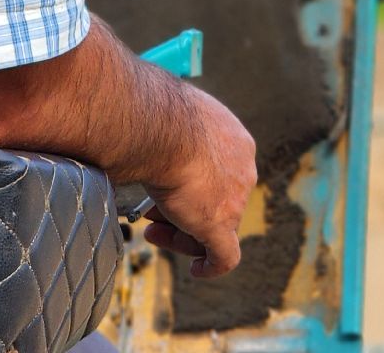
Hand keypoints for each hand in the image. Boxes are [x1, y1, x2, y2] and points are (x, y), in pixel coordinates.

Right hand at [140, 85, 256, 277]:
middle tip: (153, 215)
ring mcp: (234, 199)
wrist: (159, 126)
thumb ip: (166, 133)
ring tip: (152, 232)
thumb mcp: (168, 118)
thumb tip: (141, 134)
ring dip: (183, 234)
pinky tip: (197, 270)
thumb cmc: (154, 114)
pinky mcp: (221, 225)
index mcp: (234, 139)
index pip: (217, 172)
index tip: (166, 188)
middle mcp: (242, 168)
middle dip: (182, 209)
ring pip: (214, 227)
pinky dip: (212, 266)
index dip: (190, 185)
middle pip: (214, 200)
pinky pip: (225, 256)